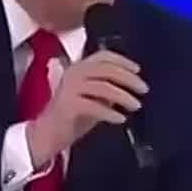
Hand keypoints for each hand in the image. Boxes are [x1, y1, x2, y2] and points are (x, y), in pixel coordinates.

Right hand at [26, 50, 148, 167]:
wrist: (47, 134)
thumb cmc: (73, 116)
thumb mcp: (93, 97)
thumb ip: (108, 88)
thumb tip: (131, 84)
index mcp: (79, 67)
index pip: (104, 56)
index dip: (123, 61)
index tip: (137, 70)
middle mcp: (73, 73)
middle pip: (107, 69)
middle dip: (129, 79)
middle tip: (144, 89)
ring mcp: (70, 88)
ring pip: (104, 87)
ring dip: (124, 96)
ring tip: (136, 105)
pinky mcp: (69, 105)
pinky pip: (95, 106)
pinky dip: (110, 112)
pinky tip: (120, 119)